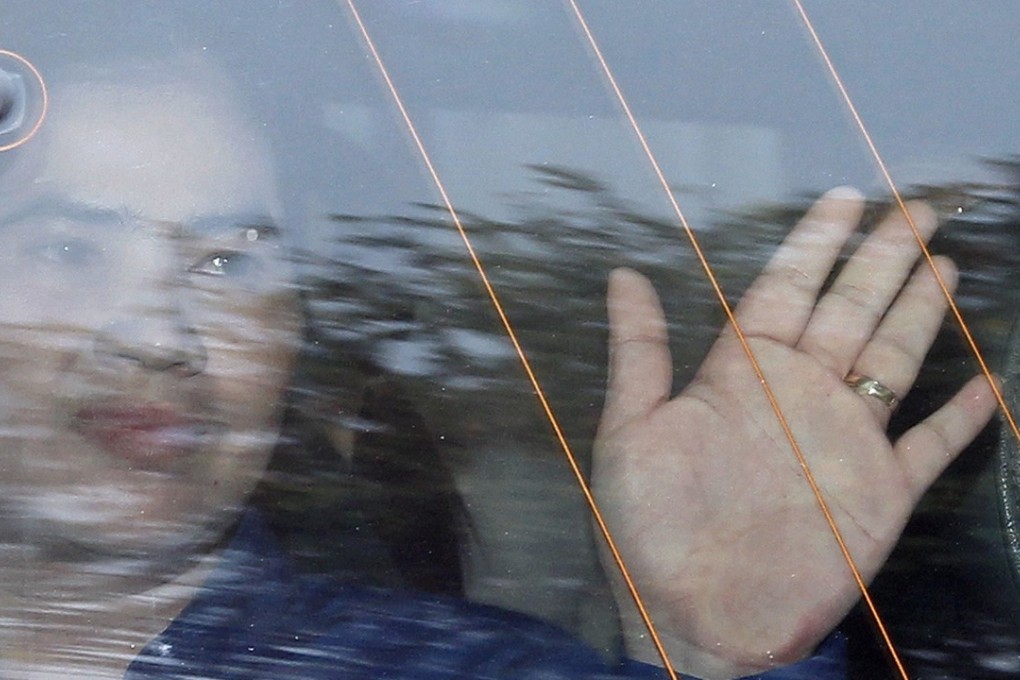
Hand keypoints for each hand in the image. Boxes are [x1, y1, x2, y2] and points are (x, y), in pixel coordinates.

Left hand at [593, 188, 998, 678]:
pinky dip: (959, 417)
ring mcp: (844, 440)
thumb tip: (622, 272)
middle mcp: (799, 393)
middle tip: (917, 206)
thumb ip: (638, 351)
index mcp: (742, 373)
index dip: (816, 241)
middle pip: (851, 306)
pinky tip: (983, 381)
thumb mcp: (631, 430)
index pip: (787, 287)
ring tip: (943, 260)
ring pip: (893, 356)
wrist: (691, 621)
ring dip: (920, 310)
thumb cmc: (650, 529)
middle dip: (882, 255)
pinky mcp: (880, 492)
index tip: (844, 196)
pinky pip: (930, 445)